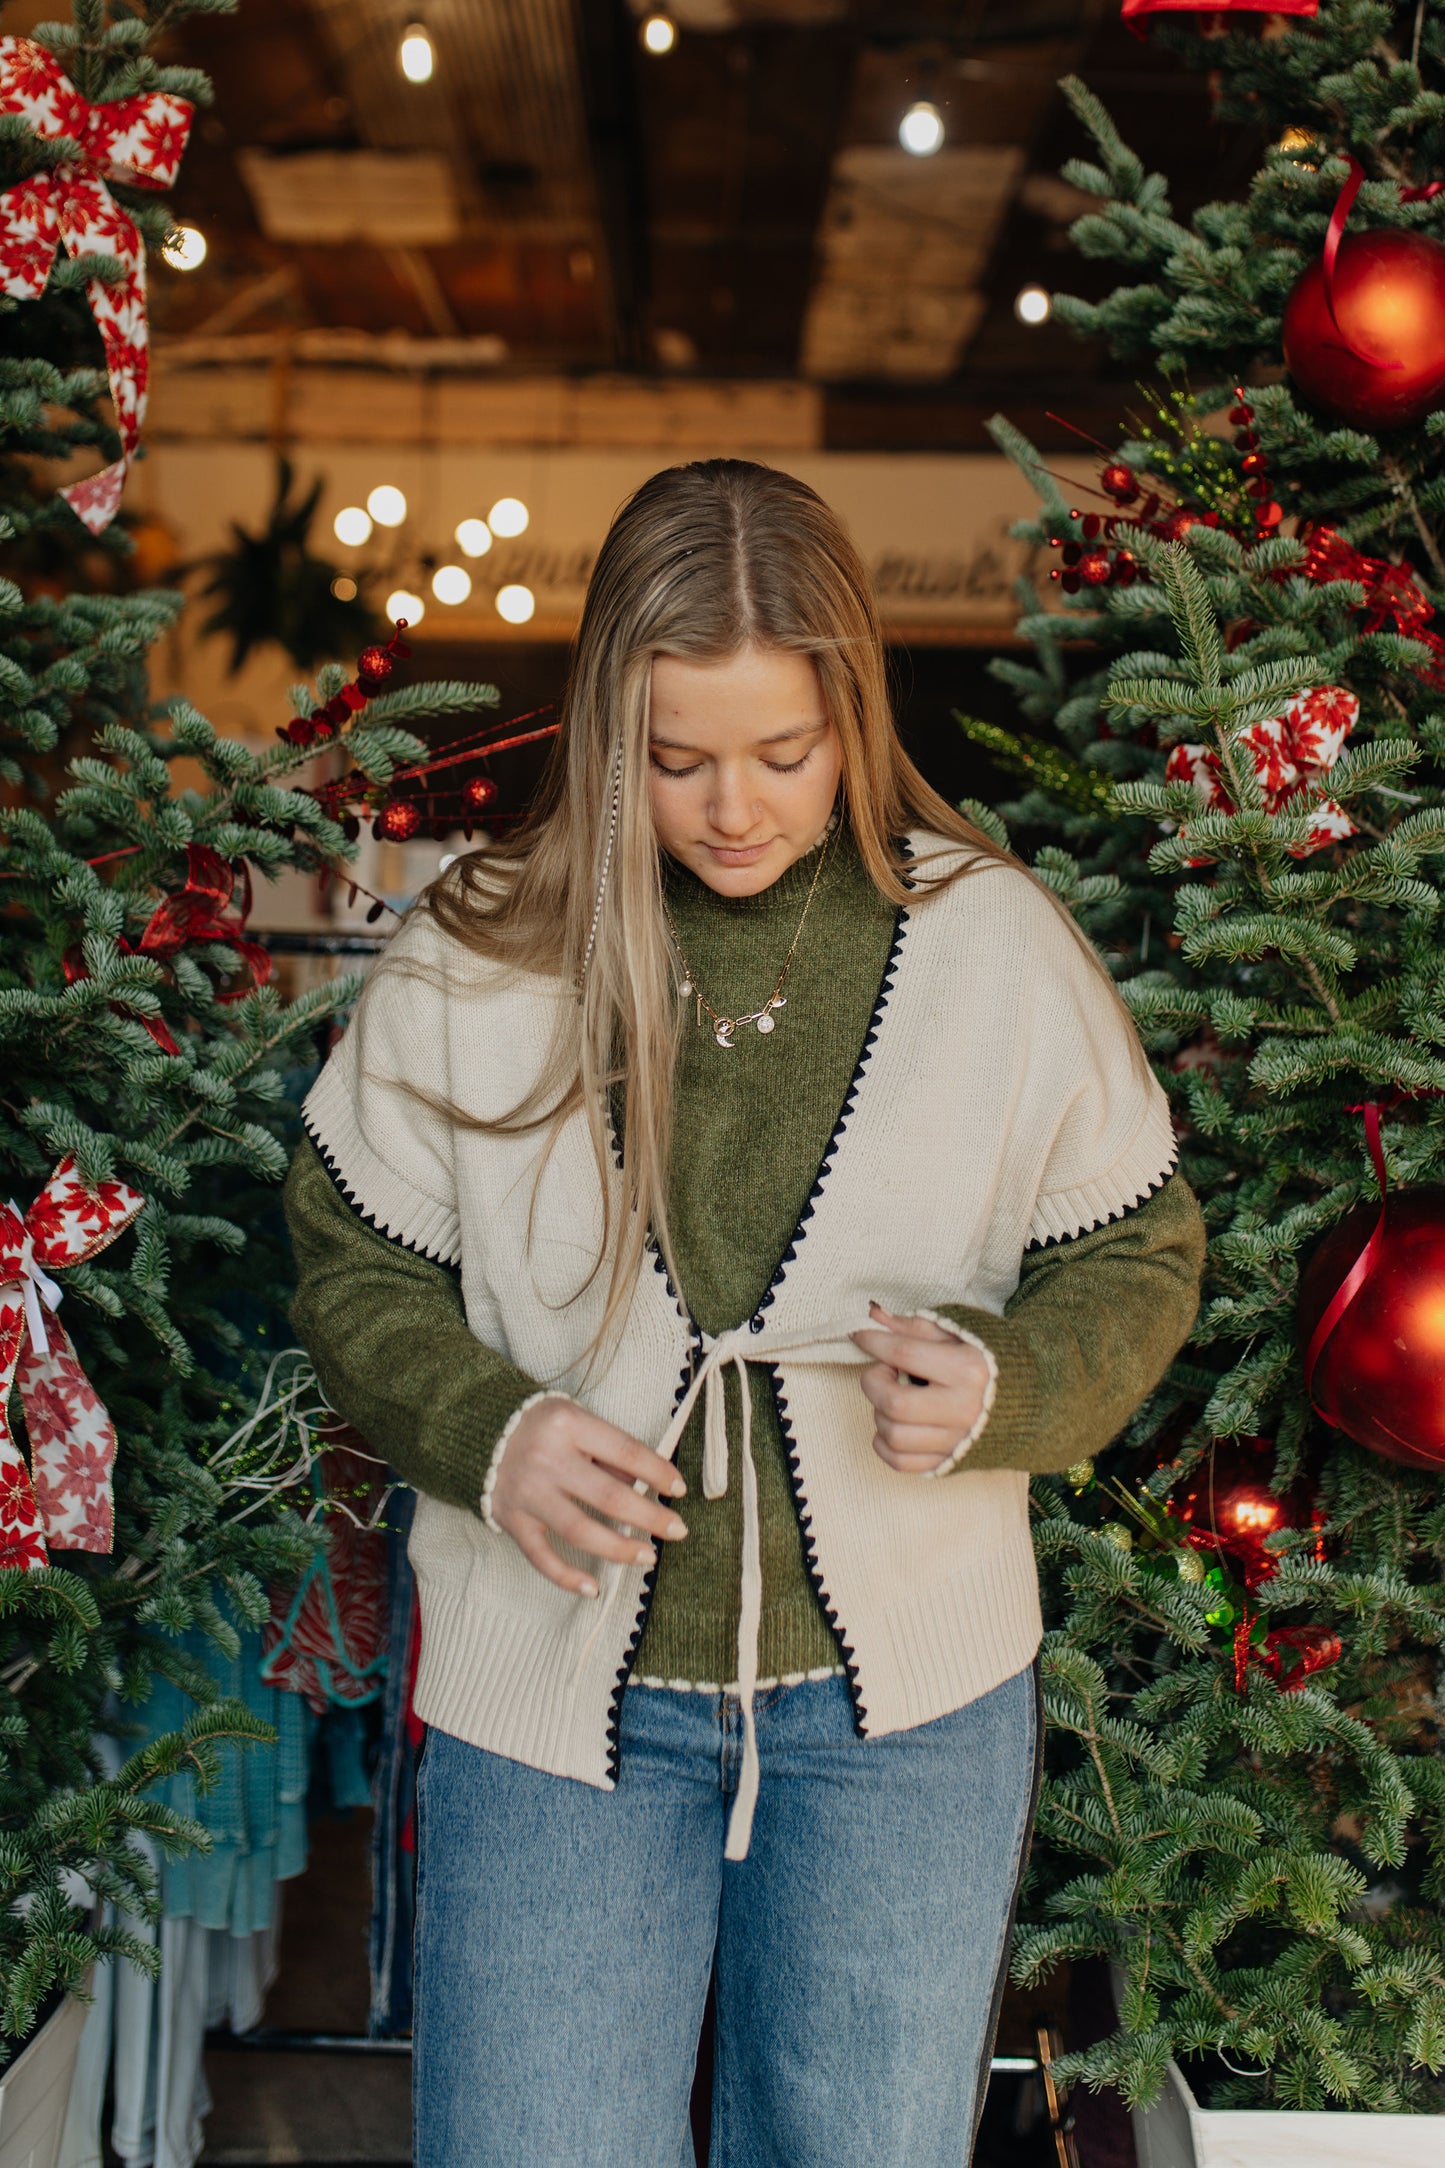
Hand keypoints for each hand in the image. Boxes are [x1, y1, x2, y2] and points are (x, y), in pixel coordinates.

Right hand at [488, 1398, 687, 1597]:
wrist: (476, 1430)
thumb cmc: (539, 1425)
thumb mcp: (575, 1420)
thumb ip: (607, 1451)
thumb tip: (644, 1486)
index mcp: (568, 1425)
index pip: (625, 1452)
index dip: (658, 1472)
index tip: (679, 1489)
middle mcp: (547, 1459)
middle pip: (609, 1496)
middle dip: (650, 1517)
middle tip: (678, 1530)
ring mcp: (528, 1493)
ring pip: (580, 1530)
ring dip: (619, 1549)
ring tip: (649, 1556)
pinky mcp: (512, 1520)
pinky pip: (541, 1557)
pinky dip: (566, 1577)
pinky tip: (593, 1589)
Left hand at [850, 1303, 990, 1473]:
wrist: (1033, 1401)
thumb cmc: (992, 1361)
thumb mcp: (960, 1334)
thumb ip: (915, 1327)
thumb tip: (874, 1317)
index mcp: (969, 1370)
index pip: (904, 1353)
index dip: (874, 1342)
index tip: (862, 1336)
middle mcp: (964, 1410)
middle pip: (894, 1402)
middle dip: (873, 1381)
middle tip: (883, 1370)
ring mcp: (957, 1441)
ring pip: (893, 1435)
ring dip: (879, 1412)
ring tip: (893, 1396)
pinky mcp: (950, 1463)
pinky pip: (900, 1462)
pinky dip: (884, 1443)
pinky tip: (893, 1423)